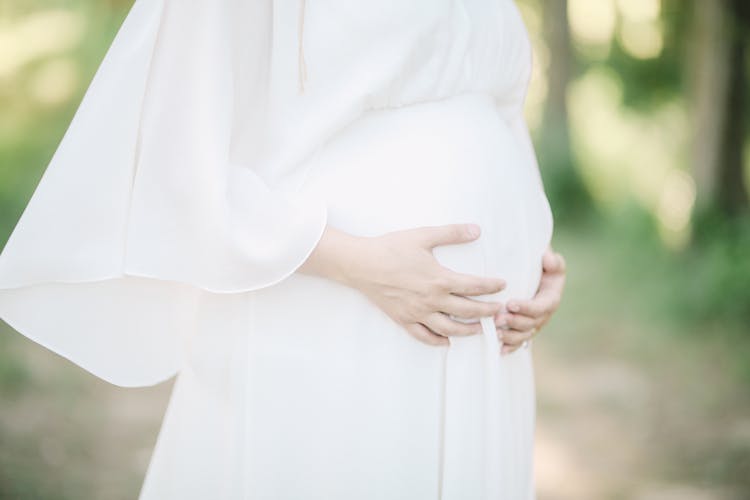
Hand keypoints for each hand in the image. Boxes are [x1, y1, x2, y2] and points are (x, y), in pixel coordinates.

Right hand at [299, 223, 506, 345]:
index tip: (503, 285)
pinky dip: (438, 341)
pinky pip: (424, 336)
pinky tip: (447, 342)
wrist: (361, 264)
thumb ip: (452, 233)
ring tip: (481, 329)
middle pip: (468, 311)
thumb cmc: (391, 247)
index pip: (474, 286)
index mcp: (439, 279)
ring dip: (469, 331)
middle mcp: (431, 300)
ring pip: (449, 329)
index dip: (492, 286)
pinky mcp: (403, 319)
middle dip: (488, 312)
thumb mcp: (423, 235)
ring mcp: (417, 313)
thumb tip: (477, 229)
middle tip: (500, 312)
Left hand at [494, 247, 565, 354]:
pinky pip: (519, 342)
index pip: (541, 307)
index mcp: (551, 298)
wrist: (534, 273)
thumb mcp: (550, 260)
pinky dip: (510, 347)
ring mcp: (534, 324)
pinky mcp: (524, 329)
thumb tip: (547, 258)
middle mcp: (544, 314)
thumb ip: (552, 260)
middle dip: (514, 323)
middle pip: (531, 324)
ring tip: (496, 332)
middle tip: (497, 319)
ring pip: (524, 335)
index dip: (527, 308)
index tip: (510, 303)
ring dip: (510, 336)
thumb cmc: (540, 265)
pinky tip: (499, 350)